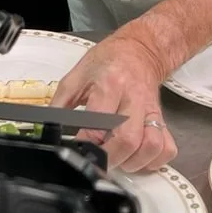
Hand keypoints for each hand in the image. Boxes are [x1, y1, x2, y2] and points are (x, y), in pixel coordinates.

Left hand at [52, 34, 176, 172]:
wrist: (140, 50)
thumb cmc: (107, 62)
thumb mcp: (76, 76)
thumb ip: (59, 104)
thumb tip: (45, 128)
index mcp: (110, 85)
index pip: (99, 123)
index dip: (86, 144)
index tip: (76, 151)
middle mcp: (134, 99)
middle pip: (128, 140)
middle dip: (109, 159)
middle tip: (97, 161)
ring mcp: (151, 110)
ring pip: (151, 146)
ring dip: (132, 162)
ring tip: (117, 159)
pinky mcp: (163, 119)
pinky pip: (166, 148)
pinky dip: (153, 161)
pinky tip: (137, 157)